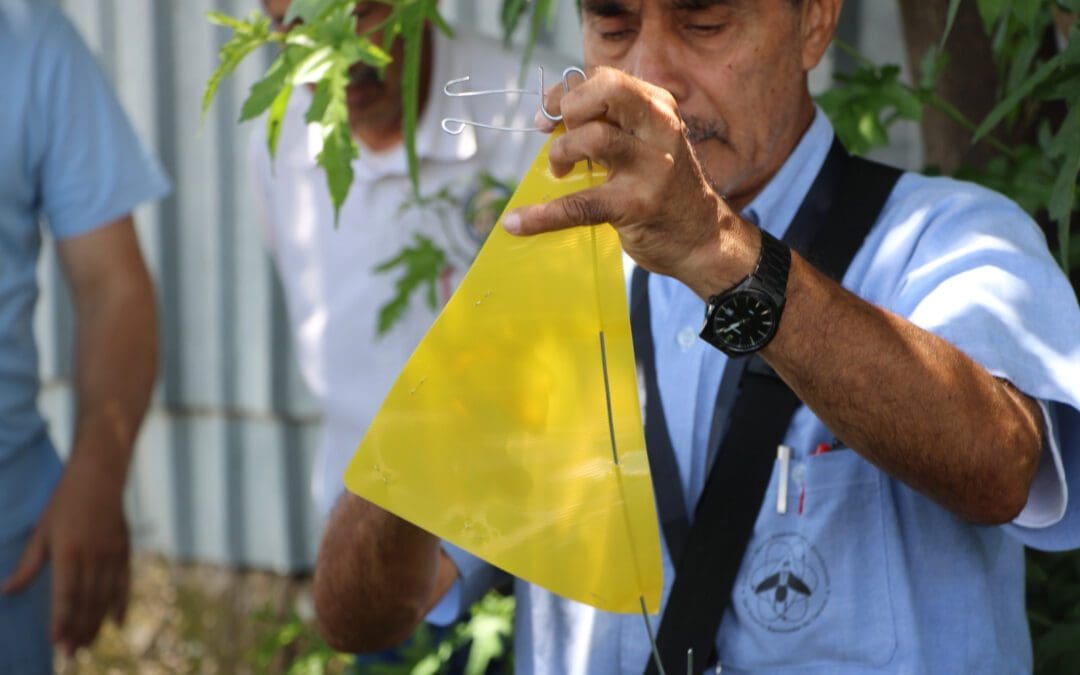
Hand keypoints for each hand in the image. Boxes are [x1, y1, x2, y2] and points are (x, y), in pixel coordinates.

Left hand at [1, 454, 130, 655]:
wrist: (100, 477)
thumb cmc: (64, 504)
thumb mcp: (41, 533)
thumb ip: (28, 566)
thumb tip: (6, 592)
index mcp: (69, 553)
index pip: (66, 596)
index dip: (62, 621)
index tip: (57, 643)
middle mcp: (94, 557)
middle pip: (87, 602)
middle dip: (79, 630)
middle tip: (72, 653)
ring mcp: (112, 555)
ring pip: (105, 597)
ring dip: (97, 623)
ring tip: (89, 644)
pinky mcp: (125, 551)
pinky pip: (125, 583)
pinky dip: (122, 604)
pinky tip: (118, 622)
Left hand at [502, 67, 759, 298]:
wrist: (702, 237)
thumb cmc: (664, 187)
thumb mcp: (647, 143)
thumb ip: (610, 124)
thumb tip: (549, 118)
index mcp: (659, 108)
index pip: (605, 79)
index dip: (567, 93)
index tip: (548, 116)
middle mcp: (661, 129)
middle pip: (607, 90)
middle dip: (570, 108)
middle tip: (560, 137)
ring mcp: (653, 167)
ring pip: (594, 137)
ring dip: (561, 152)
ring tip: (560, 172)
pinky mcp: (637, 205)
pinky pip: (580, 204)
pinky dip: (543, 215)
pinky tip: (518, 223)